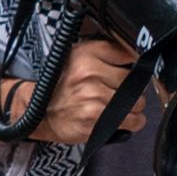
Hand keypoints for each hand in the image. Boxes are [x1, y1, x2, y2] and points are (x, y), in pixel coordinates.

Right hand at [15, 35, 142, 144]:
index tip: (129, 71)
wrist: (39, 114)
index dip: (133, 65)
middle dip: (130, 88)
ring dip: (131, 106)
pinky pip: (134, 121)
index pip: (128, 54)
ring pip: (137, 102)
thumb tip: (136, 57)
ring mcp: (94, 97)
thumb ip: (103, 54)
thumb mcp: (76, 59)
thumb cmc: (60, 88)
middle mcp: (89, 74)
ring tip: (114, 107)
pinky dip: (131, 122)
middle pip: (134, 80)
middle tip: (115, 92)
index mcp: (85, 55)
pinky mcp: (97, 119)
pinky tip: (118, 119)